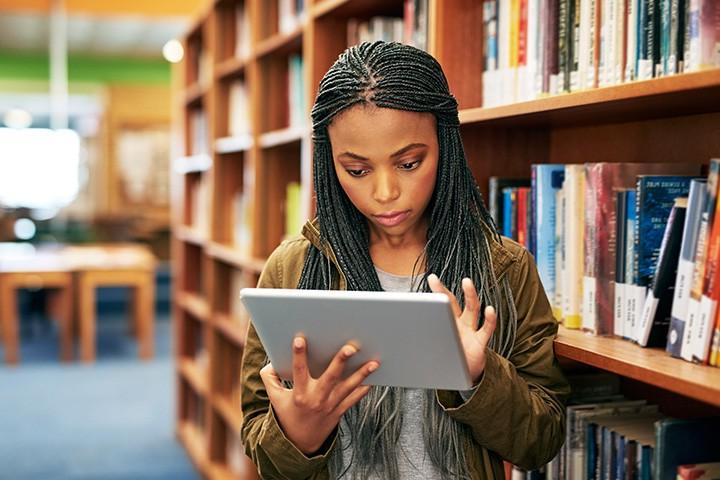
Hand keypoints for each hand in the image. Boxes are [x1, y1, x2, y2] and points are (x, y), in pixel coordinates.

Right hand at [259, 336, 379, 454]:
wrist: (299, 444)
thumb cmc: (287, 415)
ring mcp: (330, 406)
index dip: (298, 355)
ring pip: (348, 387)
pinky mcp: (339, 411)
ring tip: (374, 362)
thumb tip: (271, 362)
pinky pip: (354, 399)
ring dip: (362, 374)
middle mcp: (316, 398)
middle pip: (330, 377)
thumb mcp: (274, 398)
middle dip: (341, 361)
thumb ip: (269, 378)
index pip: (298, 370)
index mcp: (299, 393)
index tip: (300, 339)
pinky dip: (364, 388)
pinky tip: (374, 377)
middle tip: (351, 347)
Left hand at [427, 274, 496, 383]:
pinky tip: (489, 310)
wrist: (466, 376)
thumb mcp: (433, 351)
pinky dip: (489, 320)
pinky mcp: (480, 342)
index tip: (423, 283)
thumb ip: (420, 346)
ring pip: (472, 309)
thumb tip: (394, 348)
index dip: (431, 295)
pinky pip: (486, 329)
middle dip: (442, 291)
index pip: (438, 306)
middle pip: (452, 303)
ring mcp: (470, 331)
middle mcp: (459, 323)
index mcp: (446, 324)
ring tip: (466, 282)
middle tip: (433, 279)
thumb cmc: (450, 360)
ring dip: (470, 295)